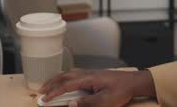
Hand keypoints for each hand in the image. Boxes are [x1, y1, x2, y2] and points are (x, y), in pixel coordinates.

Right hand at [39, 69, 155, 106]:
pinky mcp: (95, 75)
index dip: (54, 93)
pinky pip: (76, 74)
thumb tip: (71, 104)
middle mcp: (88, 73)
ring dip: (58, 79)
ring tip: (50, 86)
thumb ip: (87, 103)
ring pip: (69, 74)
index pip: (66, 85)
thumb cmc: (122, 90)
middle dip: (51, 83)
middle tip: (41, 91)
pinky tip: (67, 82)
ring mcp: (91, 73)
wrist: (135, 82)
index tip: (44, 99)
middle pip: (65, 76)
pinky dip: (66, 78)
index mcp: (88, 78)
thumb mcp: (105, 101)